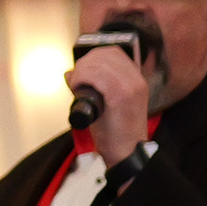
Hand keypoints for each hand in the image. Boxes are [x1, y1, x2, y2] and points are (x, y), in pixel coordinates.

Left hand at [64, 38, 151, 161]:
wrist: (126, 153)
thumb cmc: (116, 132)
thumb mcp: (107, 103)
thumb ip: (93, 85)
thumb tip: (70, 73)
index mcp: (136, 79)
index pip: (113, 52)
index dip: (93, 56)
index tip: (82, 68)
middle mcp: (136, 79)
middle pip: (104, 54)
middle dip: (84, 63)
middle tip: (76, 79)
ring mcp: (130, 86)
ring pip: (98, 63)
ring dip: (81, 72)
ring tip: (77, 86)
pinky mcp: (121, 96)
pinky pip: (96, 76)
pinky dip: (82, 79)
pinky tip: (78, 90)